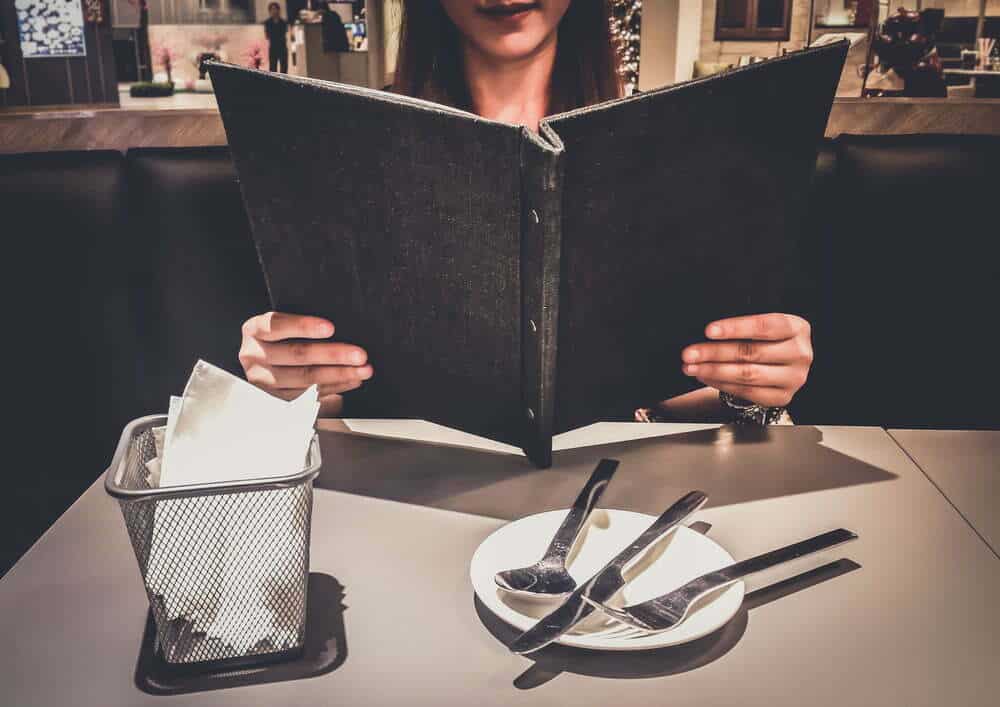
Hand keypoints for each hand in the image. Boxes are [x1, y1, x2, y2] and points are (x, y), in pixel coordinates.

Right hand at [239, 311, 372, 415]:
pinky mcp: (276, 399)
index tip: (330, 328)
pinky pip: (310, 394)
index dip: (304, 326)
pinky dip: (335, 386)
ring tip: (363, 369)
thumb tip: (337, 330)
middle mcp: (254, 355)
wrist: (266, 362)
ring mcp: (263, 380)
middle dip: (333, 354)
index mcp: (254, 330)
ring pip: (306, 377)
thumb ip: (302, 326)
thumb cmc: (283, 338)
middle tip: (360, 355)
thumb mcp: (285, 326)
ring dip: (340, 373)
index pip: (276, 325)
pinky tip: (352, 380)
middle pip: (297, 354)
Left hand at [680, 313, 812, 407]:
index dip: (735, 328)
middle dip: (715, 353)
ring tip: (692, 367)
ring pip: (747, 374)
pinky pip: (747, 392)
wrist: (784, 363)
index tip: (709, 330)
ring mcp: (794, 378)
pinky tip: (706, 377)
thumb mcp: (764, 325)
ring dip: (714, 371)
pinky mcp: (782, 397)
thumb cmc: (769, 339)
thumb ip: (743, 326)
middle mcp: (800, 353)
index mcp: (797, 328)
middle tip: (690, 353)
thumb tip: (708, 332)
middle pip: (752, 352)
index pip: (764, 326)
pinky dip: (722, 384)